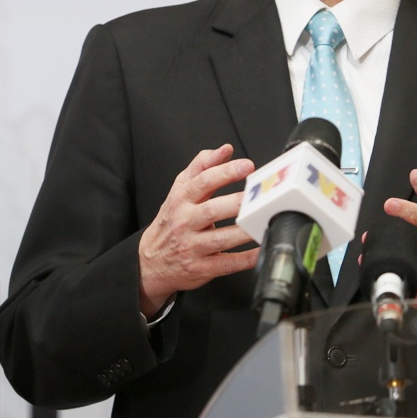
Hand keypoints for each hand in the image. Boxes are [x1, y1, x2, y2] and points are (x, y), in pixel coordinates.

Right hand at [138, 145, 256, 317]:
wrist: (151, 261)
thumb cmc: (172, 222)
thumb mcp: (179, 190)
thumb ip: (201, 167)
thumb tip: (224, 150)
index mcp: (181, 200)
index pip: (203, 181)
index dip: (226, 172)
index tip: (247, 166)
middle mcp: (186, 222)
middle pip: (213, 210)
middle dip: (238, 202)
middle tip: (261, 196)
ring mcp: (193, 246)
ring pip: (221, 238)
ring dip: (244, 231)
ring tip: (265, 221)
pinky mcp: (201, 268)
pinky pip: (227, 263)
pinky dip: (246, 259)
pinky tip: (260, 250)